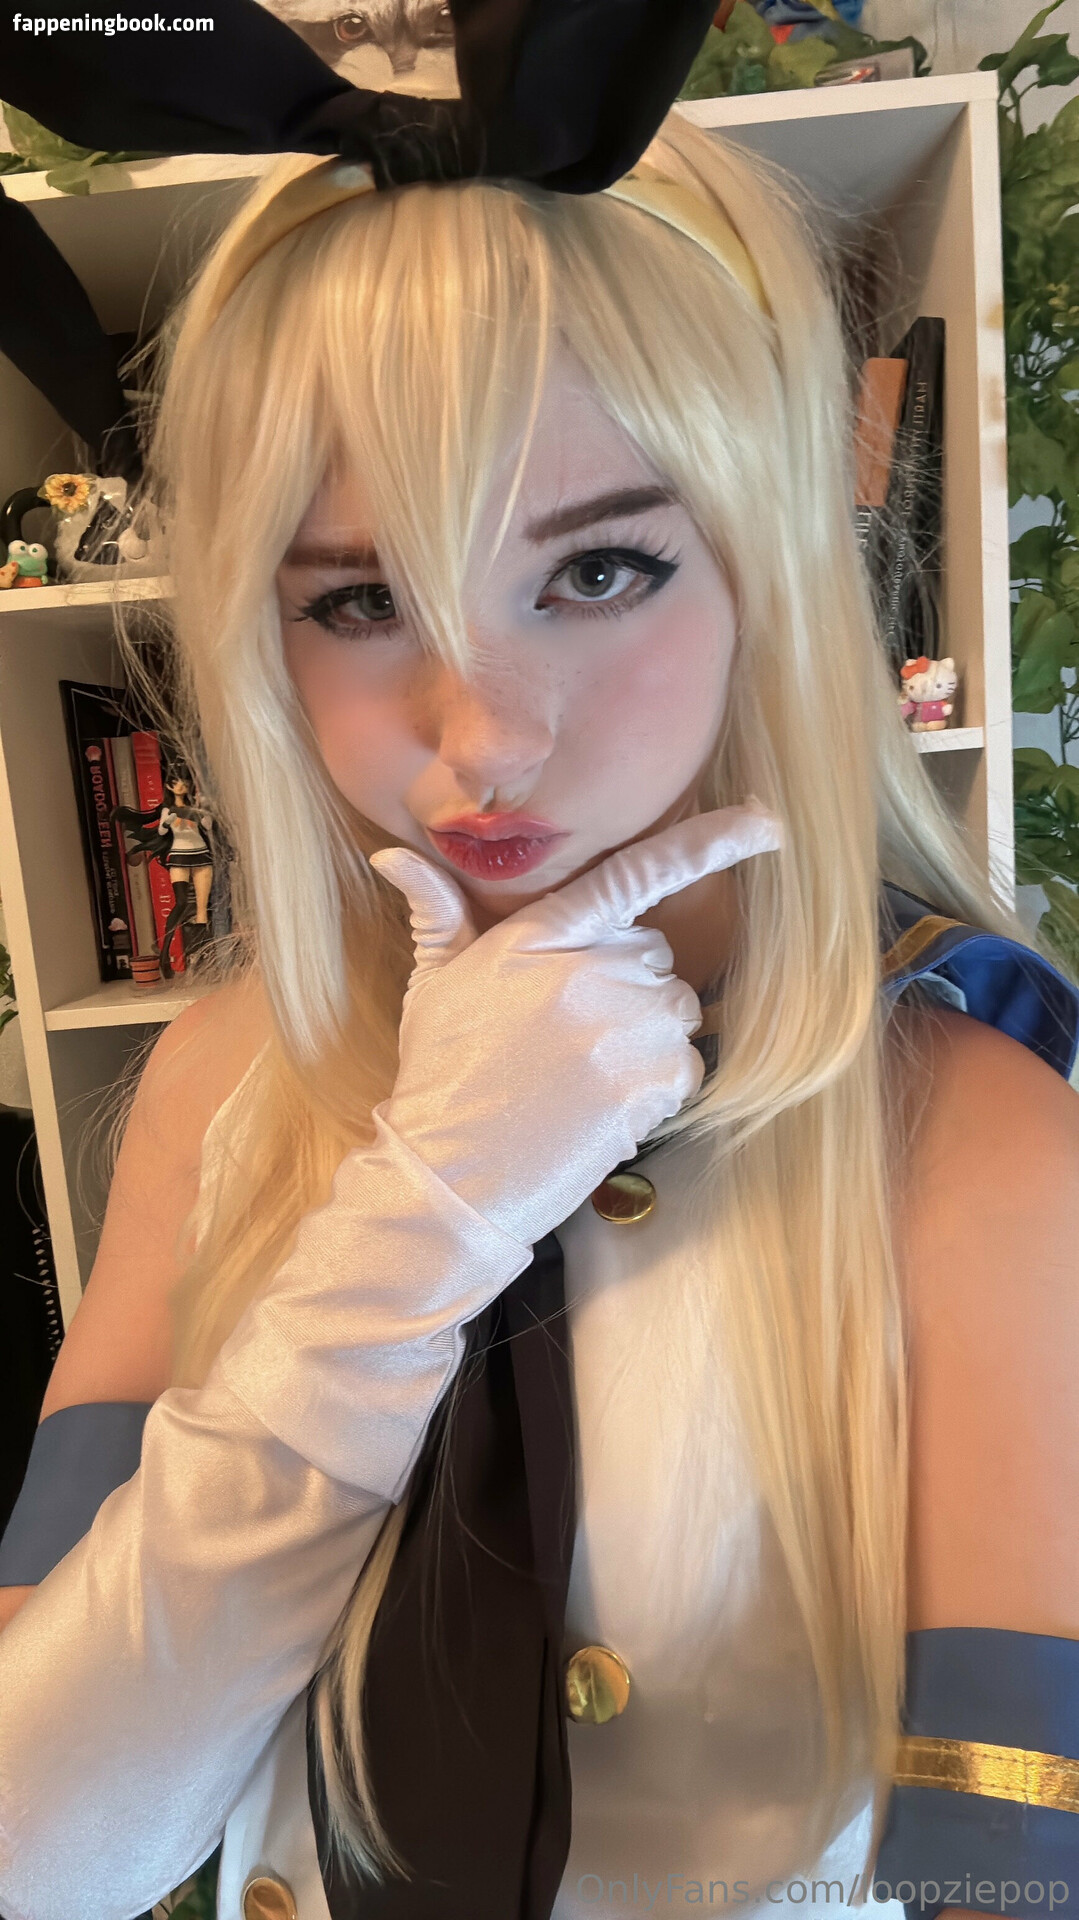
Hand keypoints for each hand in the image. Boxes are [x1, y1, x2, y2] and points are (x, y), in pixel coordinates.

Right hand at [371, 803, 781, 1245]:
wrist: (452, 1172)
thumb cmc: (443, 1072)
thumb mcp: (433, 985)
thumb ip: (436, 911)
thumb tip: (390, 854)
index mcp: (543, 934)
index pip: (637, 872)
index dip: (711, 842)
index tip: (768, 823)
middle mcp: (595, 970)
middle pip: (655, 952)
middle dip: (624, 983)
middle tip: (564, 1032)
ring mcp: (629, 1027)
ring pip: (676, 1008)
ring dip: (645, 1035)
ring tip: (579, 1071)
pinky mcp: (653, 1082)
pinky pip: (688, 1067)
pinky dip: (657, 1087)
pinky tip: (601, 1103)